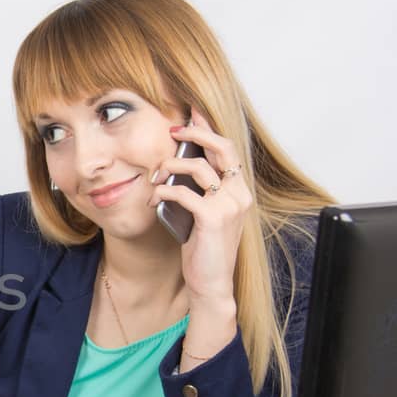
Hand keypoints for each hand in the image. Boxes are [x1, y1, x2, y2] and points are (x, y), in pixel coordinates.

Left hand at [149, 107, 245, 362]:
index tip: (192, 113)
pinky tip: (156, 195)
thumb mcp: (204, 213)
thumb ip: (199, 190)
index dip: (210, 128)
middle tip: (173, 129)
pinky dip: (166, 190)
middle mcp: (240, 194)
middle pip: (221, 148)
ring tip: (156, 175)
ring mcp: (229, 205)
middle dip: (196, 133)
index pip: (228, 149)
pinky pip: (184, 192)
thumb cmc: (204, 248)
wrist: (212, 283)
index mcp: (240, 190)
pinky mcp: (213, 218)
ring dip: (171, 166)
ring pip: (199, 167)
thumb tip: (176, 165)